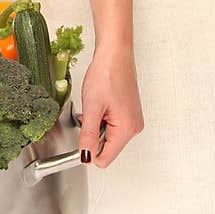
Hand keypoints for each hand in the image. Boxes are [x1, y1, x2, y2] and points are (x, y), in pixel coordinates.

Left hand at [78, 43, 143, 167]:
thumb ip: (88, 135)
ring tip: (95, 106)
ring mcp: (132, 121)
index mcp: (126, 129)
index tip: (80, 136)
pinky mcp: (129, 114)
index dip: (88, 151)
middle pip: (107, 149)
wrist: (114, 54)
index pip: (104, 159)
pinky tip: (100, 105)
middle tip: (89, 114)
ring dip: (96, 126)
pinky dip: (102, 120)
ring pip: (108, 137)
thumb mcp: (91, 107)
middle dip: (92, 136)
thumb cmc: (107, 74)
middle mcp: (133, 128)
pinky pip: (112, 127)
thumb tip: (85, 156)